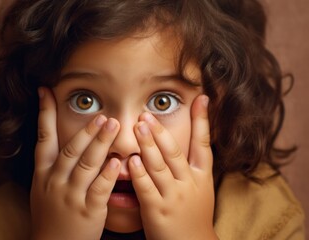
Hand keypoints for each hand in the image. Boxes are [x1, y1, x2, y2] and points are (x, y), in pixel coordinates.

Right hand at [30, 87, 120, 239]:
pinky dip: (108, 174)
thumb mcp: (44, 188)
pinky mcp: (87, 210)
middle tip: (102, 114)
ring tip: (113, 125)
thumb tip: (66, 138)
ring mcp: (70, 196)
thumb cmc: (52, 213)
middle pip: (71, 150)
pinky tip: (118, 162)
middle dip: (86, 130)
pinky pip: (99, 189)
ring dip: (100, 143)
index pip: (43, 138)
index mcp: (43, 174)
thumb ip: (54, 164)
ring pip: (86, 165)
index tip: (46, 91)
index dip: (45, 113)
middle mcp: (54, 181)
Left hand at [129, 95, 216, 239]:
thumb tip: (183, 140)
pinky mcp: (157, 210)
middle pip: (175, 152)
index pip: (203, 144)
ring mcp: (174, 197)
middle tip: (147, 114)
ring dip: (148, 145)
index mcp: (202, 177)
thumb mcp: (201, 189)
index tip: (201, 98)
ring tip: (138, 126)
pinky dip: (139, 173)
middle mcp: (189, 184)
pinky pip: (146, 188)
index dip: (202, 121)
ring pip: (160, 166)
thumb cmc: (193, 214)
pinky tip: (132, 160)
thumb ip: (191, 166)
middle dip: (161, 132)